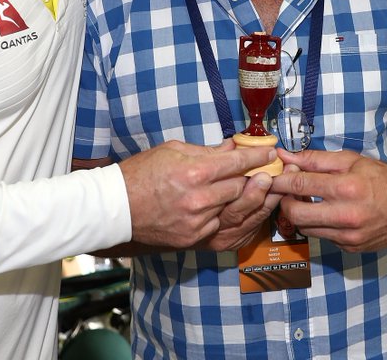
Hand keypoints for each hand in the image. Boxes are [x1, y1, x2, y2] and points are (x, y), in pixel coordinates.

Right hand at [120, 140, 277, 248]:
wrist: (116, 208)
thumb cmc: (141, 174)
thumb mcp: (173, 150)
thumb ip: (207, 150)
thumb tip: (233, 146)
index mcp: (194, 172)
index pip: (237, 162)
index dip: (258, 156)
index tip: (270, 152)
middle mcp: (199, 199)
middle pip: (242, 187)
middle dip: (257, 177)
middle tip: (269, 170)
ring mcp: (198, 223)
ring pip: (238, 210)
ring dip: (253, 199)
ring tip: (264, 189)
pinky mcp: (194, 240)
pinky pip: (225, 229)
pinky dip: (235, 218)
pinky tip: (245, 210)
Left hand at [269, 149, 386, 252]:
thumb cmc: (382, 179)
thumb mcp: (351, 160)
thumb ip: (315, 159)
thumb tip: (286, 156)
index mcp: (346, 187)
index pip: (300, 184)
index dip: (280, 180)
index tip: (271, 176)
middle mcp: (346, 215)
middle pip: (295, 213)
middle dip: (283, 201)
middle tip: (285, 191)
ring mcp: (348, 236)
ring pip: (306, 228)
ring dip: (299, 214)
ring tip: (305, 200)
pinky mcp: (350, 247)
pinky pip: (322, 237)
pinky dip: (318, 225)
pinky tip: (326, 213)